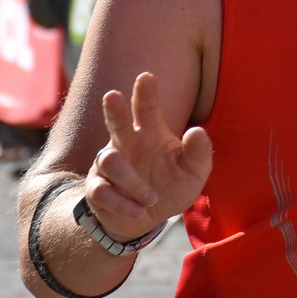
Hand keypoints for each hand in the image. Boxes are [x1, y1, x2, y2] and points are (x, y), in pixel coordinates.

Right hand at [86, 72, 212, 240]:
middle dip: (114, 111)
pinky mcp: (97, 188)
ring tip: (151, 197)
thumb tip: (197, 131)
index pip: (147, 109)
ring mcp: (108, 165)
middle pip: (117, 123)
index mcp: (151, 133)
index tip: (146, 76)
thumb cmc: (170, 187)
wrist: (146, 220)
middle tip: (112, 96)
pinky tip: (139, 210)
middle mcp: (127, 144)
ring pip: (111, 162)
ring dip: (133, 182)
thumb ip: (198, 153)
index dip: (145, 94)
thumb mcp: (194, 173)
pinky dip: (122, 202)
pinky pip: (102, 191)